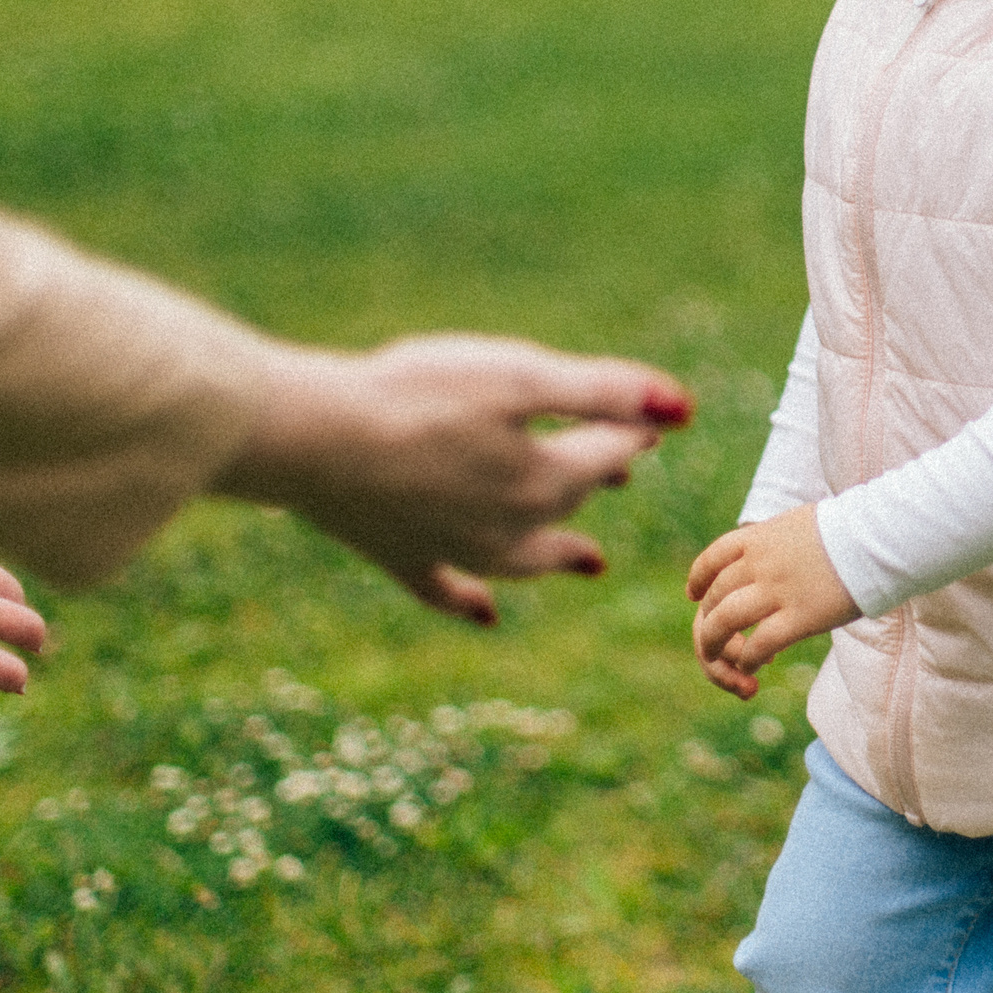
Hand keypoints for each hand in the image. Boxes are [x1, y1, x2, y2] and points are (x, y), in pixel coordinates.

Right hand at [214, 334, 690, 624]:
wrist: (309, 440)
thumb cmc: (416, 396)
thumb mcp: (519, 377)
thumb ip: (603, 393)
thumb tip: (682, 410)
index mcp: (545, 480)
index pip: (609, 453)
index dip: (634, 429)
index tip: (653, 418)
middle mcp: (510, 529)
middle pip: (570, 502)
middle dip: (598, 479)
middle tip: (623, 468)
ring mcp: (454, 550)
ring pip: (526, 559)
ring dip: (560, 556)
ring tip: (592, 562)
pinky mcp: (401, 557)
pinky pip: (448, 590)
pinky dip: (472, 600)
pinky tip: (485, 614)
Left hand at [687, 504, 858, 698]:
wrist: (879, 537)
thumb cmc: (850, 528)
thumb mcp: (800, 522)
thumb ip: (778, 539)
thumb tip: (772, 546)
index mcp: (760, 537)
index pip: (713, 558)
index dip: (698, 579)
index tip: (694, 595)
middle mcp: (761, 563)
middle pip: (716, 596)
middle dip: (709, 619)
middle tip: (714, 636)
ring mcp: (778, 591)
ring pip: (726, 622)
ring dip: (716, 644)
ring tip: (720, 658)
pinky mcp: (799, 617)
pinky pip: (759, 644)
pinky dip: (749, 658)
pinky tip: (756, 666)